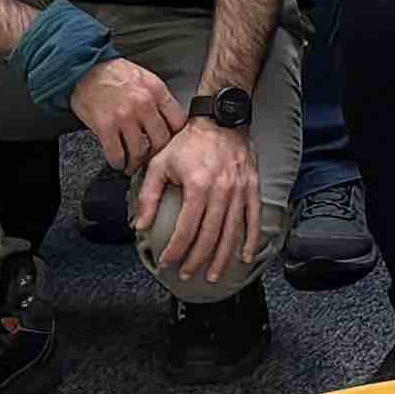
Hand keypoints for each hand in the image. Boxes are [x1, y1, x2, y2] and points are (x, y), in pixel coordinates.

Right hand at [67, 52, 187, 173]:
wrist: (84, 69)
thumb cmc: (113, 73)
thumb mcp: (144, 77)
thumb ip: (157, 98)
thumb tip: (166, 119)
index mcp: (156, 91)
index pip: (177, 121)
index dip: (174, 136)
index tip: (169, 142)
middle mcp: (143, 104)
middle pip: (161, 140)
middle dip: (156, 152)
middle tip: (150, 157)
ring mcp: (125, 116)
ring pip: (140, 151)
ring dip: (136, 163)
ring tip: (132, 165)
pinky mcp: (105, 126)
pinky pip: (117, 153)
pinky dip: (118, 162)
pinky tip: (118, 162)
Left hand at [140, 110, 262, 293]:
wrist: (221, 118)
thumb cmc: (189, 141)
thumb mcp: (160, 163)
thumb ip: (149, 195)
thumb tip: (140, 225)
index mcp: (198, 185)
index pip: (186, 229)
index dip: (175, 250)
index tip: (166, 262)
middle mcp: (222, 190)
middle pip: (210, 236)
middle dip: (197, 260)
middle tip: (186, 274)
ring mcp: (240, 190)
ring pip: (232, 232)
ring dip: (222, 258)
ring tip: (213, 275)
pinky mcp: (252, 187)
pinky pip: (254, 218)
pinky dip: (251, 240)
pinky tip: (245, 256)